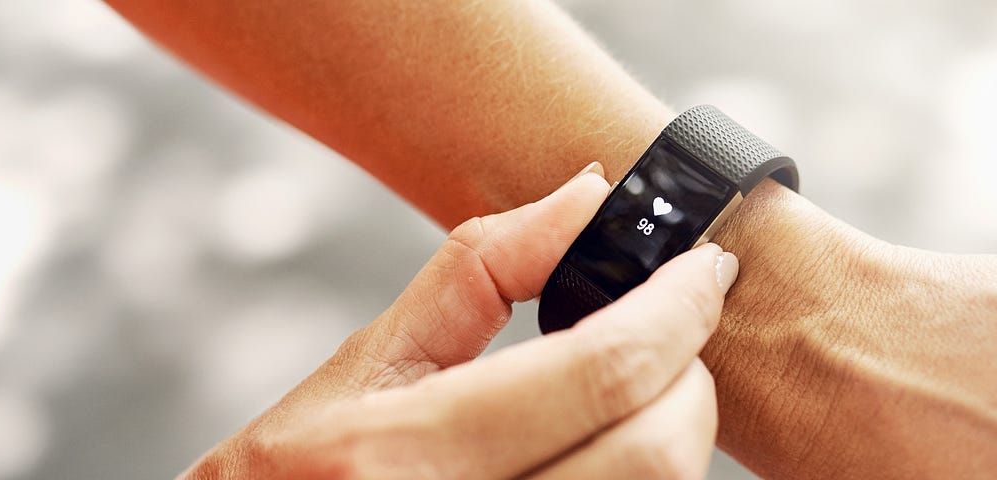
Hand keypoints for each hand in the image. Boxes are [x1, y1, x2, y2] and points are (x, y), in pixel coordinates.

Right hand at [181, 164, 740, 478]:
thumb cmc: (292, 477)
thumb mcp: (364, 364)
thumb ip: (476, 273)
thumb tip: (586, 194)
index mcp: (398, 455)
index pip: (597, 374)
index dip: (677, 312)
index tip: (703, 271)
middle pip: (653, 454)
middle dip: (691, 381)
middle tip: (674, 338)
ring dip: (673, 436)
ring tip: (636, 395)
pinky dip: (638, 477)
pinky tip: (610, 446)